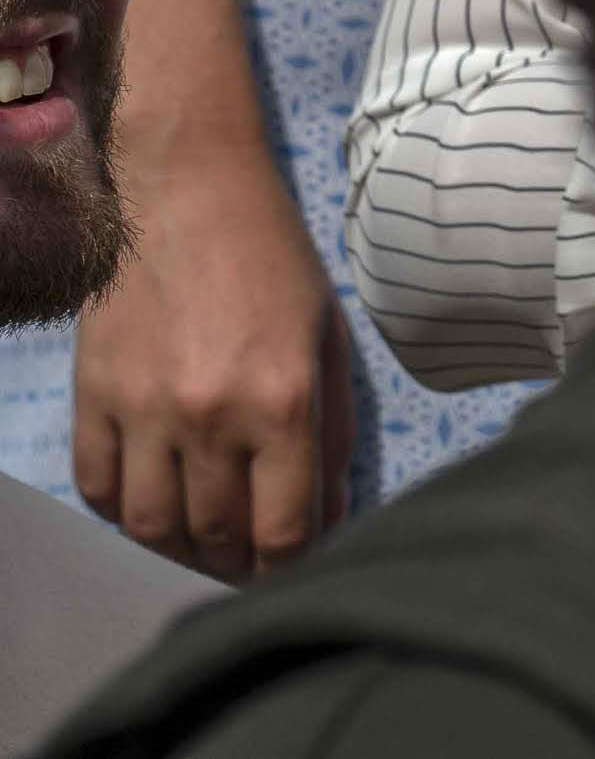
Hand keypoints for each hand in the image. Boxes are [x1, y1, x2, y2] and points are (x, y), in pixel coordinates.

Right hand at [73, 128, 355, 574]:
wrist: (187, 194)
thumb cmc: (273, 261)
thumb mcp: (328, 339)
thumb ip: (333, 431)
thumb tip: (330, 509)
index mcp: (282, 400)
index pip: (283, 528)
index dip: (292, 565)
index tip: (296, 568)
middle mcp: (209, 415)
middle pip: (218, 534)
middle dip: (240, 561)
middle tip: (252, 556)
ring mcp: (143, 409)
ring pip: (153, 525)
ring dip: (181, 547)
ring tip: (205, 539)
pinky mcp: (94, 396)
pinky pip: (99, 486)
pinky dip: (124, 511)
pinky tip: (154, 501)